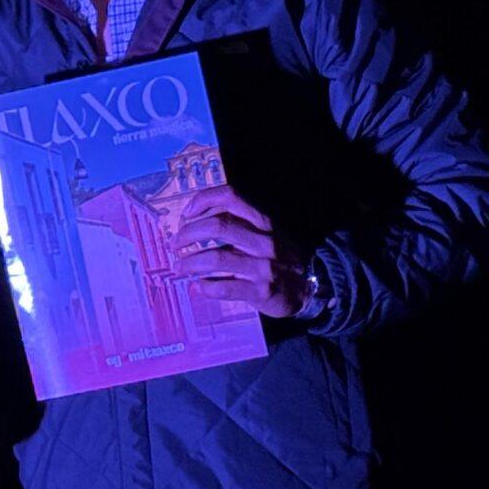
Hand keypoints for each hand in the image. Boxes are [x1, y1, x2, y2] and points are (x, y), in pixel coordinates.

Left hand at [175, 185, 311, 318]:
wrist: (313, 286)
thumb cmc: (281, 257)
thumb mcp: (268, 233)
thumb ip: (240, 224)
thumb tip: (194, 222)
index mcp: (264, 222)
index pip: (231, 197)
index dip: (204, 199)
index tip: (186, 213)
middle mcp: (264, 241)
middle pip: (218, 226)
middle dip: (188, 234)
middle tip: (175, 244)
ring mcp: (263, 267)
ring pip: (216, 258)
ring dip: (190, 262)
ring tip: (180, 267)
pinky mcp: (261, 292)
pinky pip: (224, 288)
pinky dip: (205, 287)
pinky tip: (198, 286)